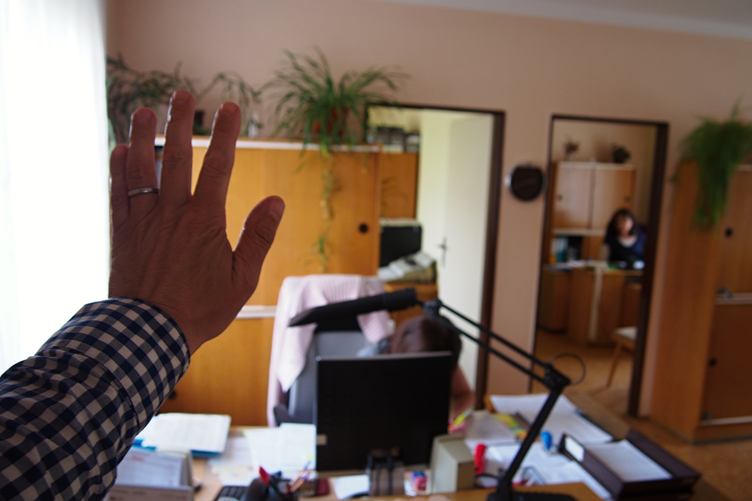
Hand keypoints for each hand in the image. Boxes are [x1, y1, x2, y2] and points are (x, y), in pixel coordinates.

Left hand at [109, 90, 283, 353]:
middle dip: (180, 121)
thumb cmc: (200, 308)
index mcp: (205, 220)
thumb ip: (259, 237)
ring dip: (141, 137)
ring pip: (141, 168)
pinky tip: (119, 150)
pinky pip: (119, 192)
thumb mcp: (242, 278)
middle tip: (181, 94)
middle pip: (176, 156)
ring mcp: (143, 219)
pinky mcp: (123, 231)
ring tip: (142, 111)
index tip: (229, 108)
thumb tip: (276, 201)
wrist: (150, 333)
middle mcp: (172, 212)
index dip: (225, 134)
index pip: (218, 166)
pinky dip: (118, 168)